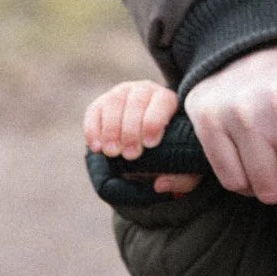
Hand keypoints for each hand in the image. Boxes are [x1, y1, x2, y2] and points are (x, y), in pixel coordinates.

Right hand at [83, 78, 201, 196]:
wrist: (146, 147)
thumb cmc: (169, 153)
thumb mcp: (184, 166)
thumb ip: (182, 178)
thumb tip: (160, 184)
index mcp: (168, 100)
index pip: (163, 101)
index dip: (155, 120)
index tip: (151, 144)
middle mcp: (144, 91)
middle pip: (137, 100)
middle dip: (132, 129)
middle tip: (130, 155)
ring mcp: (122, 94)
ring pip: (114, 102)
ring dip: (112, 128)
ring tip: (112, 153)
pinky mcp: (101, 104)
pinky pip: (94, 111)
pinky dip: (93, 129)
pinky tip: (97, 148)